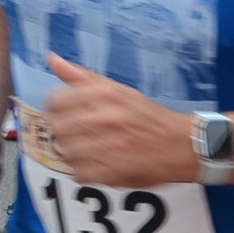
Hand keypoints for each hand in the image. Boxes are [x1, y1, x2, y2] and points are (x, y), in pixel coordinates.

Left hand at [43, 53, 191, 187]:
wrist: (181, 144)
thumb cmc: (146, 115)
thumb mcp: (117, 89)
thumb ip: (81, 76)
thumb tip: (52, 59)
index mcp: (104, 95)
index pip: (56, 101)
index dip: (55, 110)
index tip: (64, 115)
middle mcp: (105, 118)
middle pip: (58, 128)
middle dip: (63, 133)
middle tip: (77, 135)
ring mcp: (108, 147)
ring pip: (66, 152)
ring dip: (72, 154)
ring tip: (88, 151)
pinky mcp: (113, 172)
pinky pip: (79, 173)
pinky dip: (84, 172)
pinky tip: (96, 164)